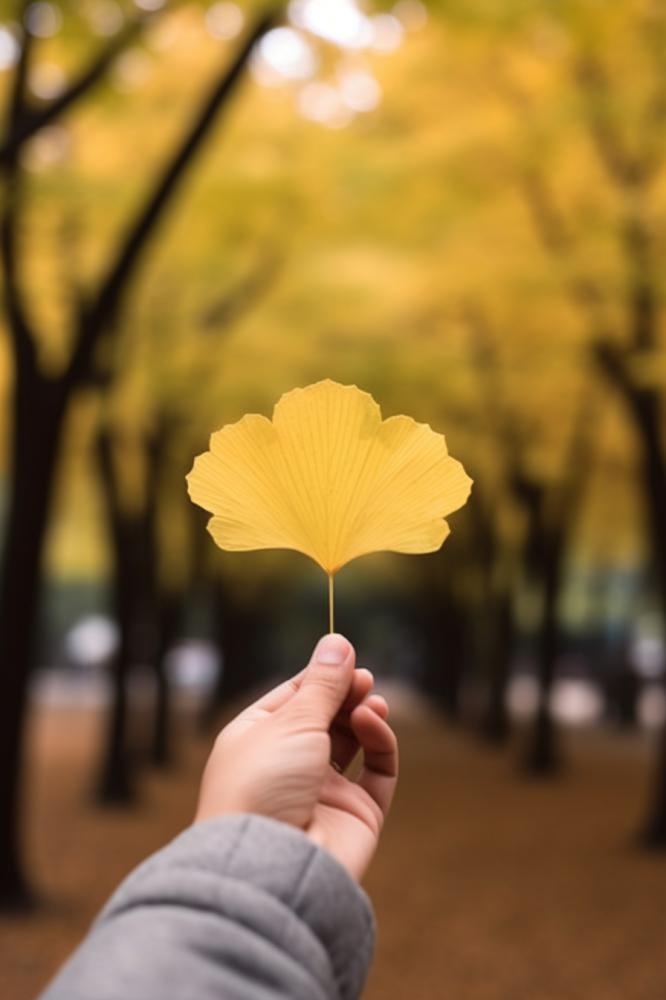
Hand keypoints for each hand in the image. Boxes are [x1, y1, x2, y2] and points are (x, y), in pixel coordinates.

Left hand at [195, 633, 397, 880]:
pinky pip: (377, 770)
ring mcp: (323, 790)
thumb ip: (322, 684)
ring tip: (370, 699)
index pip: (292, 696)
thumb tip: (337, 642)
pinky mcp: (356, 813)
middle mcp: (289, 764)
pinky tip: (373, 721)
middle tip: (363, 678)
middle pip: (326, 716)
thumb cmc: (262, 786)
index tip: (344, 656)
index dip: (320, 676)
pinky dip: (380, 741)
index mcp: (257, 739)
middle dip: (345, 692)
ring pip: (354, 740)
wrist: (271, 867)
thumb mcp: (292, 721)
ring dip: (364, 714)